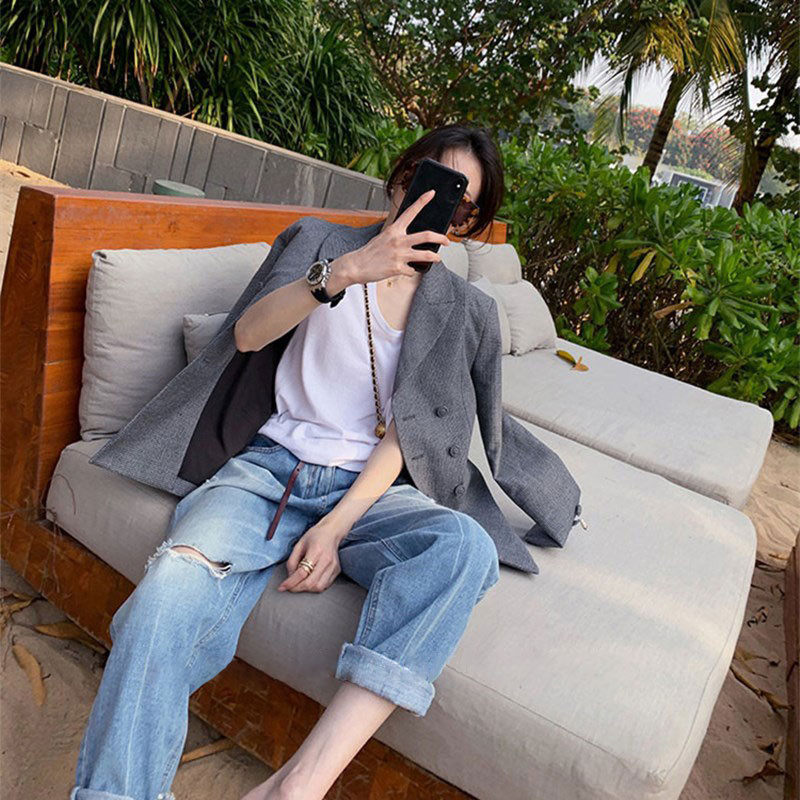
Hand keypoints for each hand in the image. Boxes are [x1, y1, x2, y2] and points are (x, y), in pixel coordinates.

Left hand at [277, 519, 347, 592]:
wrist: (331, 532)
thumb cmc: (315, 537)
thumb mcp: (299, 545)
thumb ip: (292, 561)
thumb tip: (290, 577)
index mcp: (316, 551)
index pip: (302, 572)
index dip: (290, 582)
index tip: (282, 587)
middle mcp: (327, 560)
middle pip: (311, 583)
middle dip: (297, 588)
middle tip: (290, 587)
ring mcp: (333, 566)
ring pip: (319, 587)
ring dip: (307, 589)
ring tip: (300, 584)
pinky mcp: (337, 570)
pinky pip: (325, 585)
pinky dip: (315, 587)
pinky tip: (310, 580)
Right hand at [336, 189, 451, 284]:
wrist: (356, 265)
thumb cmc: (370, 252)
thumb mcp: (383, 237)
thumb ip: (398, 236)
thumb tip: (411, 240)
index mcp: (394, 230)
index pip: (411, 211)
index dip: (422, 201)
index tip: (432, 193)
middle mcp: (398, 240)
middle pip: (426, 235)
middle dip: (440, 238)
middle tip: (447, 241)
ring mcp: (399, 254)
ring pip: (425, 255)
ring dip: (434, 257)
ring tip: (437, 258)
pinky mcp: (397, 268)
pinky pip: (412, 270)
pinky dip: (411, 271)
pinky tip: (407, 270)